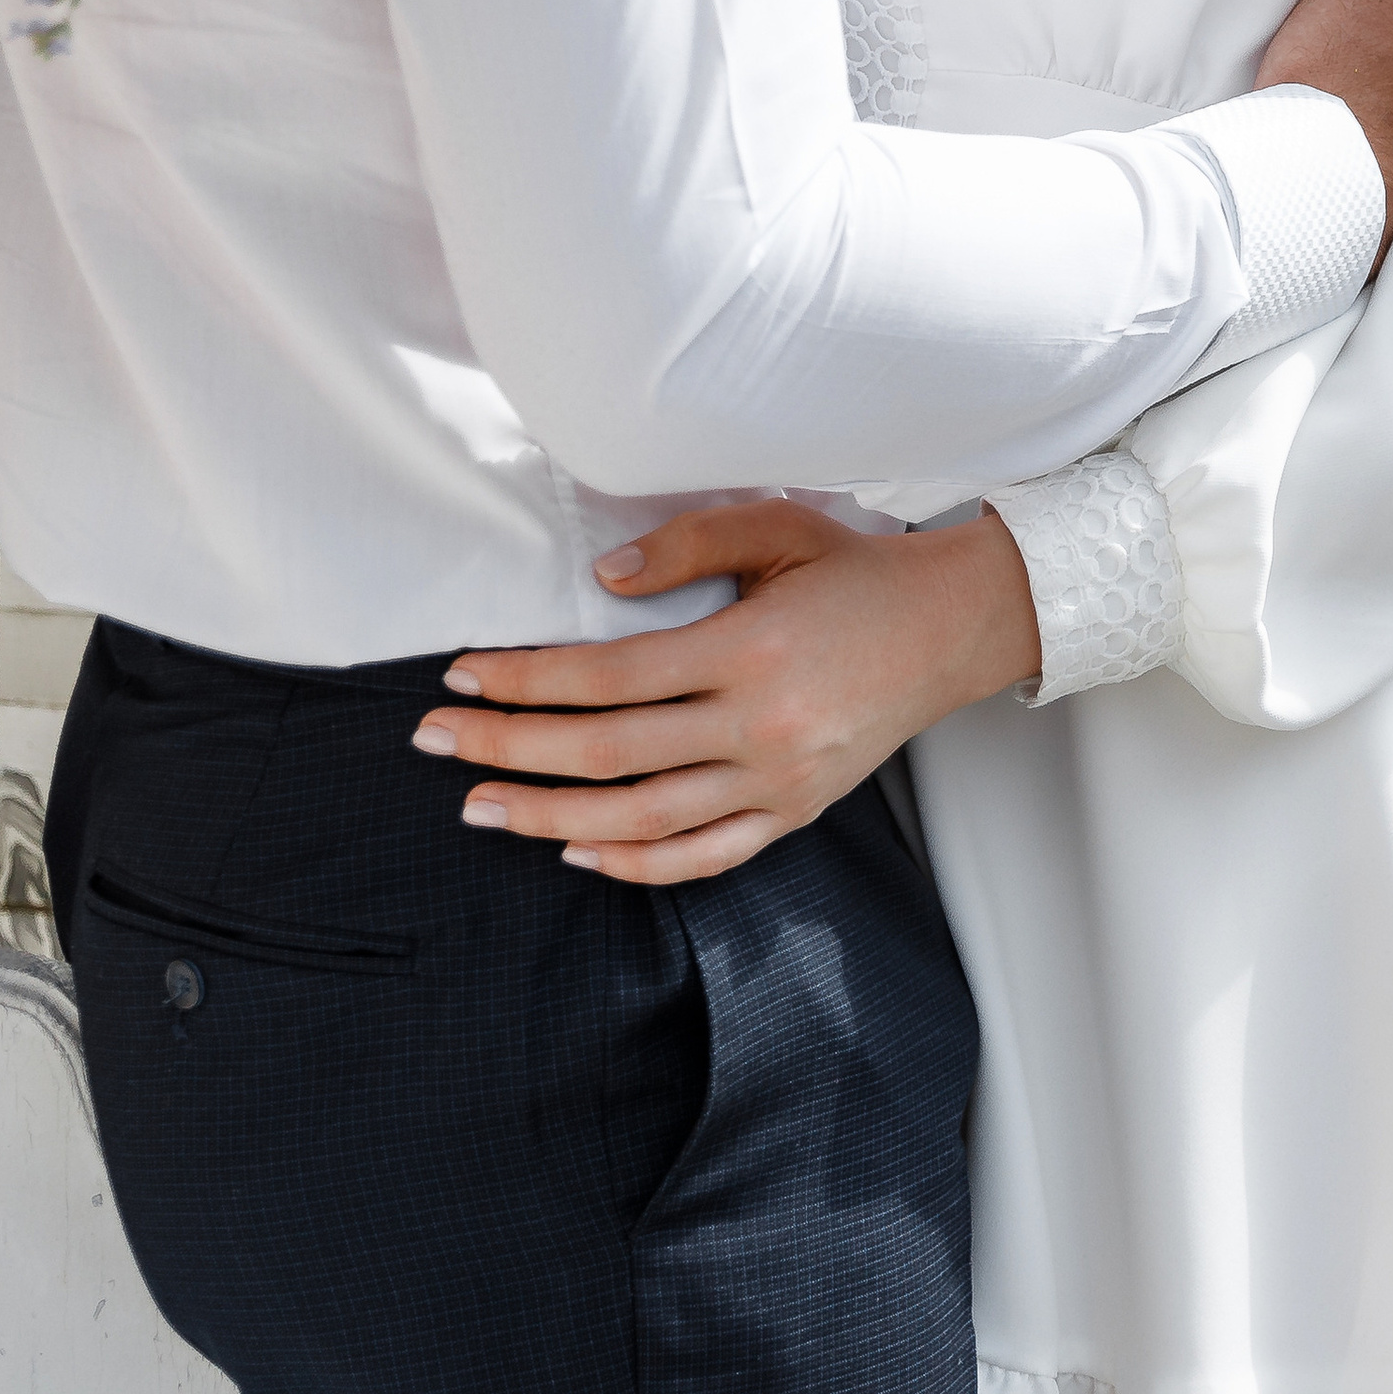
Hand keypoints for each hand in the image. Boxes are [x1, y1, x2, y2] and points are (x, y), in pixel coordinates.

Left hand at [411, 498, 1040, 884]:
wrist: (956, 627)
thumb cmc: (861, 570)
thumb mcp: (777, 526)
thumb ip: (685, 545)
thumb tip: (603, 583)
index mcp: (747, 650)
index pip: (607, 677)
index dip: (526, 678)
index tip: (463, 672)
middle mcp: (758, 728)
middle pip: (606, 753)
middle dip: (508, 748)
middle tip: (435, 741)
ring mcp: (778, 783)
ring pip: (641, 821)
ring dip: (549, 817)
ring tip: (480, 807)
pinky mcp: (795, 814)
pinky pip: (704, 858)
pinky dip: (636, 866)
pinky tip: (576, 852)